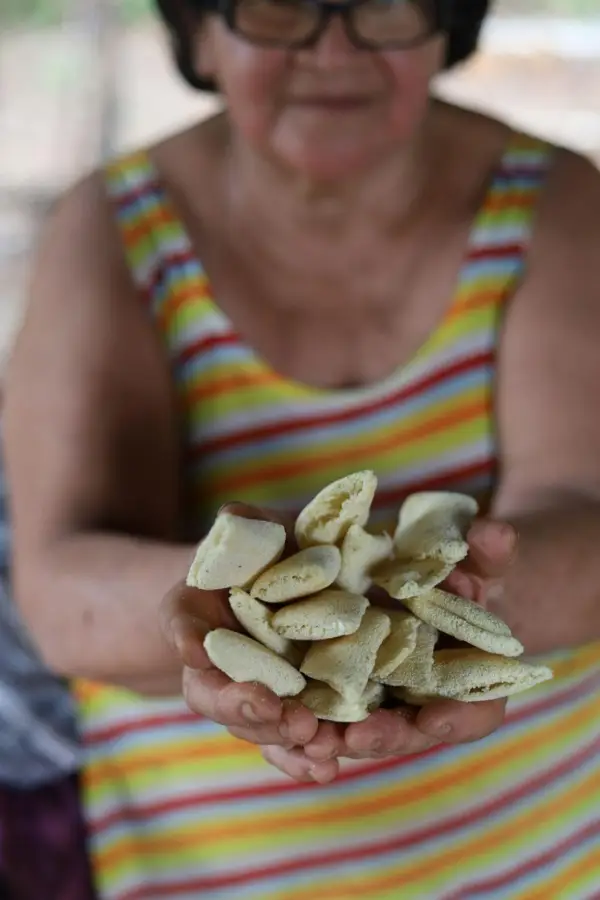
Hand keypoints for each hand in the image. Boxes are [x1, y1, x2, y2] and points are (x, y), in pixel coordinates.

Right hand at [159, 503, 320, 750]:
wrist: (264, 580)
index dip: (229, 687)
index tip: (259, 693)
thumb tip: (233, 519)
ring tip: (324, 749)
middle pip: (240, 715)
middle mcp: (226, 680)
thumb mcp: (241, 531)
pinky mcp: (295, 708)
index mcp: (203, 642)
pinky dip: (307, 759)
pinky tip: (327, 769)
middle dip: (268, 721)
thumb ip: (238, 524)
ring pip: (270, 735)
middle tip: (298, 721)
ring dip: (295, 746)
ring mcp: (260, 699)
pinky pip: (296, 742)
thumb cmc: (249, 553)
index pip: (207, 674)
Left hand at [261, 517, 517, 783]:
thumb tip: (494, 533)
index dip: (456, 718)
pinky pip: (321, 716)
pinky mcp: (341, 691)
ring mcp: (382, 703)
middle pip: (406, 731)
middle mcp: (426, 704)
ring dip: (333, 740)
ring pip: (358, 733)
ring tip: (307, 738)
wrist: (429, 587)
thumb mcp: (478, 563)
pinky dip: (301, 725)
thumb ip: (488, 553)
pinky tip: (276, 720)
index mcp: (473, 682)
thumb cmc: (462, 578)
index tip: (434, 719)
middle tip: (356, 737)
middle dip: (382, 737)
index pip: (472, 711)